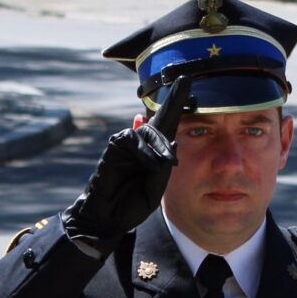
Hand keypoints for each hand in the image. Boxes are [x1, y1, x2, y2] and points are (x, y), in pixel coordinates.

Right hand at [62, 73, 190, 245]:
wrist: (108, 217)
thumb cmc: (131, 203)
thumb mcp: (155, 187)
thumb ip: (163, 167)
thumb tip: (171, 140)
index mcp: (155, 154)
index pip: (168, 125)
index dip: (177, 103)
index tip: (188, 81)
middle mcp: (142, 144)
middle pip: (161, 118)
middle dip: (174, 99)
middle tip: (187, 79)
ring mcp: (127, 143)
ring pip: (149, 131)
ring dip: (161, 146)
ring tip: (166, 163)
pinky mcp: (115, 146)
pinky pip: (133, 140)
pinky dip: (145, 152)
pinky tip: (150, 164)